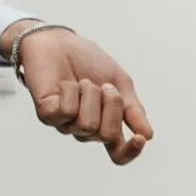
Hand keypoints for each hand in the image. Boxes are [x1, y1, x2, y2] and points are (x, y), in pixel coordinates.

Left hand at [8, 23, 152, 164]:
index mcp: (105, 125)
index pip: (118, 154)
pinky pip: (67, 111)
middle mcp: (85, 130)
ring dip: (91, 95)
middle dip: (112, 106)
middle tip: (105, 86)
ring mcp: (65, 124)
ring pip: (88, 125)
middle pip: (108, 135)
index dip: (130, 152)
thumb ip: (133, 110)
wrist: (59, 41)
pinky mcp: (47, 114)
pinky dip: (72, 91)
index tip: (140, 138)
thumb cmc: (89, 62)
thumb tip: (148, 135)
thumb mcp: (120, 83)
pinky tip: (66, 83)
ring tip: (83, 81)